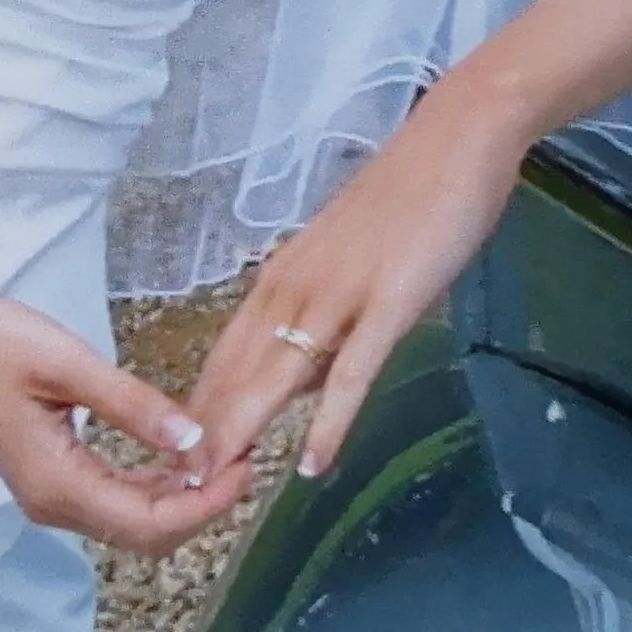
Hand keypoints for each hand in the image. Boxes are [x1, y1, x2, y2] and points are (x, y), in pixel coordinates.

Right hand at [0, 288, 255, 557]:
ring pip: (132, 523)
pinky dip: (155, 488)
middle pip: (145, 535)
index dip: (204, 504)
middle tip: (246, 460)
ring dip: (182, 499)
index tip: (246, 467)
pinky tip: (182, 457)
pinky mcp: (52, 479)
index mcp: (58, 484)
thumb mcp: (69, 364)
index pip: (149, 522)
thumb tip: (193, 439)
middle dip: (201, 507)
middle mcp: (55, 505)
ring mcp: (51, 497)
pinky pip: (115, 500)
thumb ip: (133, 405)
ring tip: (225, 456)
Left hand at [188, 91, 532, 483]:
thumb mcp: (344, 266)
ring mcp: (339, 296)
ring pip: (275, 377)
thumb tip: (301, 384)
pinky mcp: (387, 304)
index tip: (178, 458)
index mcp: (281, 279)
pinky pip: (351, 374)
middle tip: (176, 490)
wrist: (454, 141)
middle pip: (235, 374)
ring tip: (214, 487)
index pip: (224, 356)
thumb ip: (319, 324)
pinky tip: (313, 463)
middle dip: (203, 435)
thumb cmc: (406, 202)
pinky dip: (328, 422)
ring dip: (242, 434)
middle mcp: (294, 288)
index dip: (199, 411)